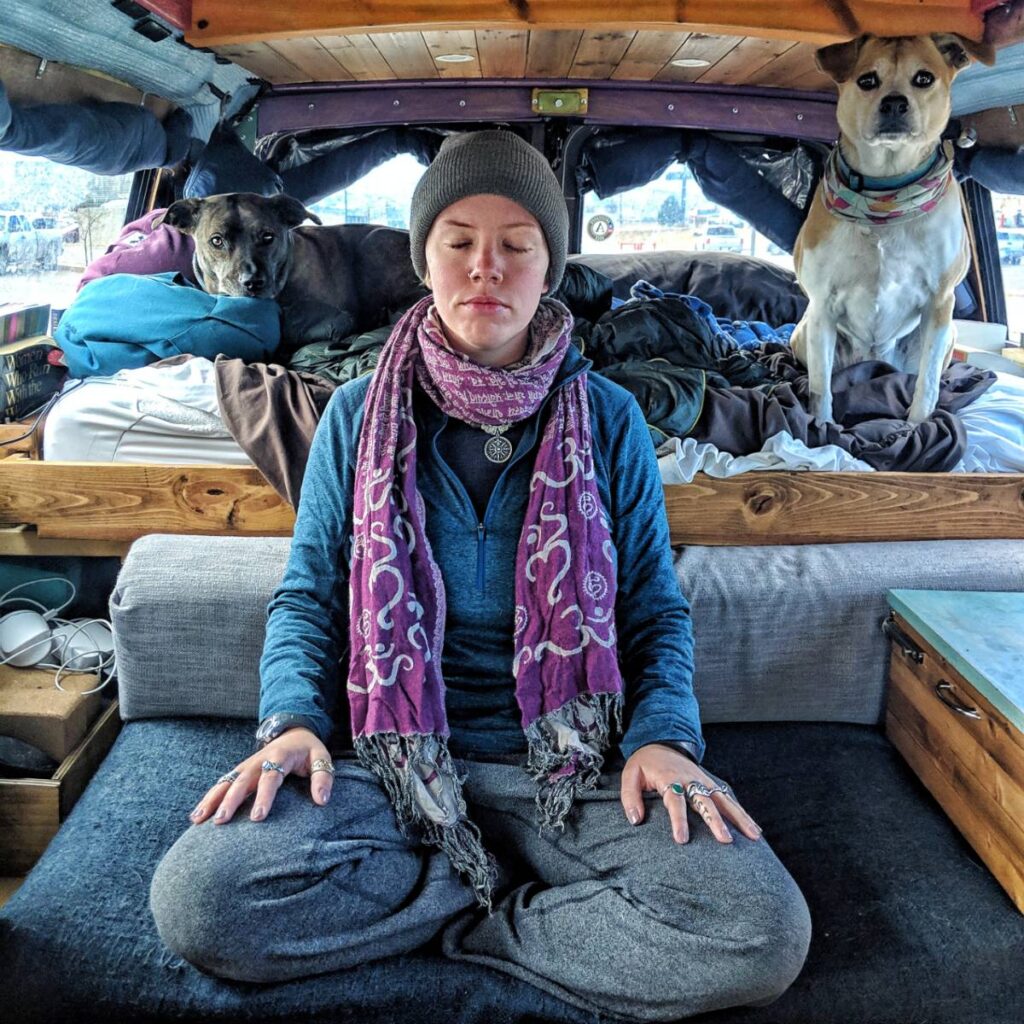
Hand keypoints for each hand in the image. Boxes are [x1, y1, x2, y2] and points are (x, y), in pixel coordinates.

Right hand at [188, 727, 333, 825]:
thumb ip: (323, 778)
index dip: (264, 797)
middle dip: (230, 801)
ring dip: (212, 800)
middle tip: (221, 822)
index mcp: (279, 757)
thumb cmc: (308, 750)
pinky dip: (208, 799)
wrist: (292, 732)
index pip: (270, 778)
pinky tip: (197, 816)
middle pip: (242, 781)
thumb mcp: (321, 757)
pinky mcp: (239, 772)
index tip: (257, 818)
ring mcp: (246, 766)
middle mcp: (258, 761)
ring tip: (198, 820)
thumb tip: (322, 800)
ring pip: (226, 782)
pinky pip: (221, 785)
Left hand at [620, 742, 761, 844]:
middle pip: (705, 801)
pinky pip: (728, 799)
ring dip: (738, 818)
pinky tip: (754, 829)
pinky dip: (742, 813)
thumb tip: (636, 820)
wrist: (661, 743)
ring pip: (723, 800)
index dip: (679, 820)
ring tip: (753, 836)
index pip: (675, 800)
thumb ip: (630, 797)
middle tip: (725, 840)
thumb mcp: (630, 775)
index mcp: (669, 778)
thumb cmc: (645, 764)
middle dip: (715, 820)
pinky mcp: (711, 784)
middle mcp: (690, 779)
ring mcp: (704, 781)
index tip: (682, 839)